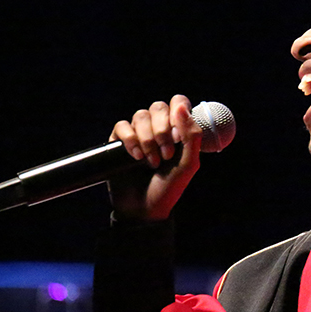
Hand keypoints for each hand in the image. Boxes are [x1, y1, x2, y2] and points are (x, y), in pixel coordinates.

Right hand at [108, 94, 201, 220]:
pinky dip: (130, 140)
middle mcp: (158, 128)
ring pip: (139, 115)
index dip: (178, 112)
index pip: (178, 102)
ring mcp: (138, 134)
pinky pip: (122, 126)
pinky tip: (136, 157)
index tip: (177, 135)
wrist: (144, 209)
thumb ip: (191, 135)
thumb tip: (181, 107)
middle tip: (167, 153)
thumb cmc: (170, 188)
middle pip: (157, 107)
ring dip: (148, 139)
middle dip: (162, 129)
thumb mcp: (189, 164)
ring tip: (152, 161)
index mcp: (178, 130)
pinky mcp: (119, 142)